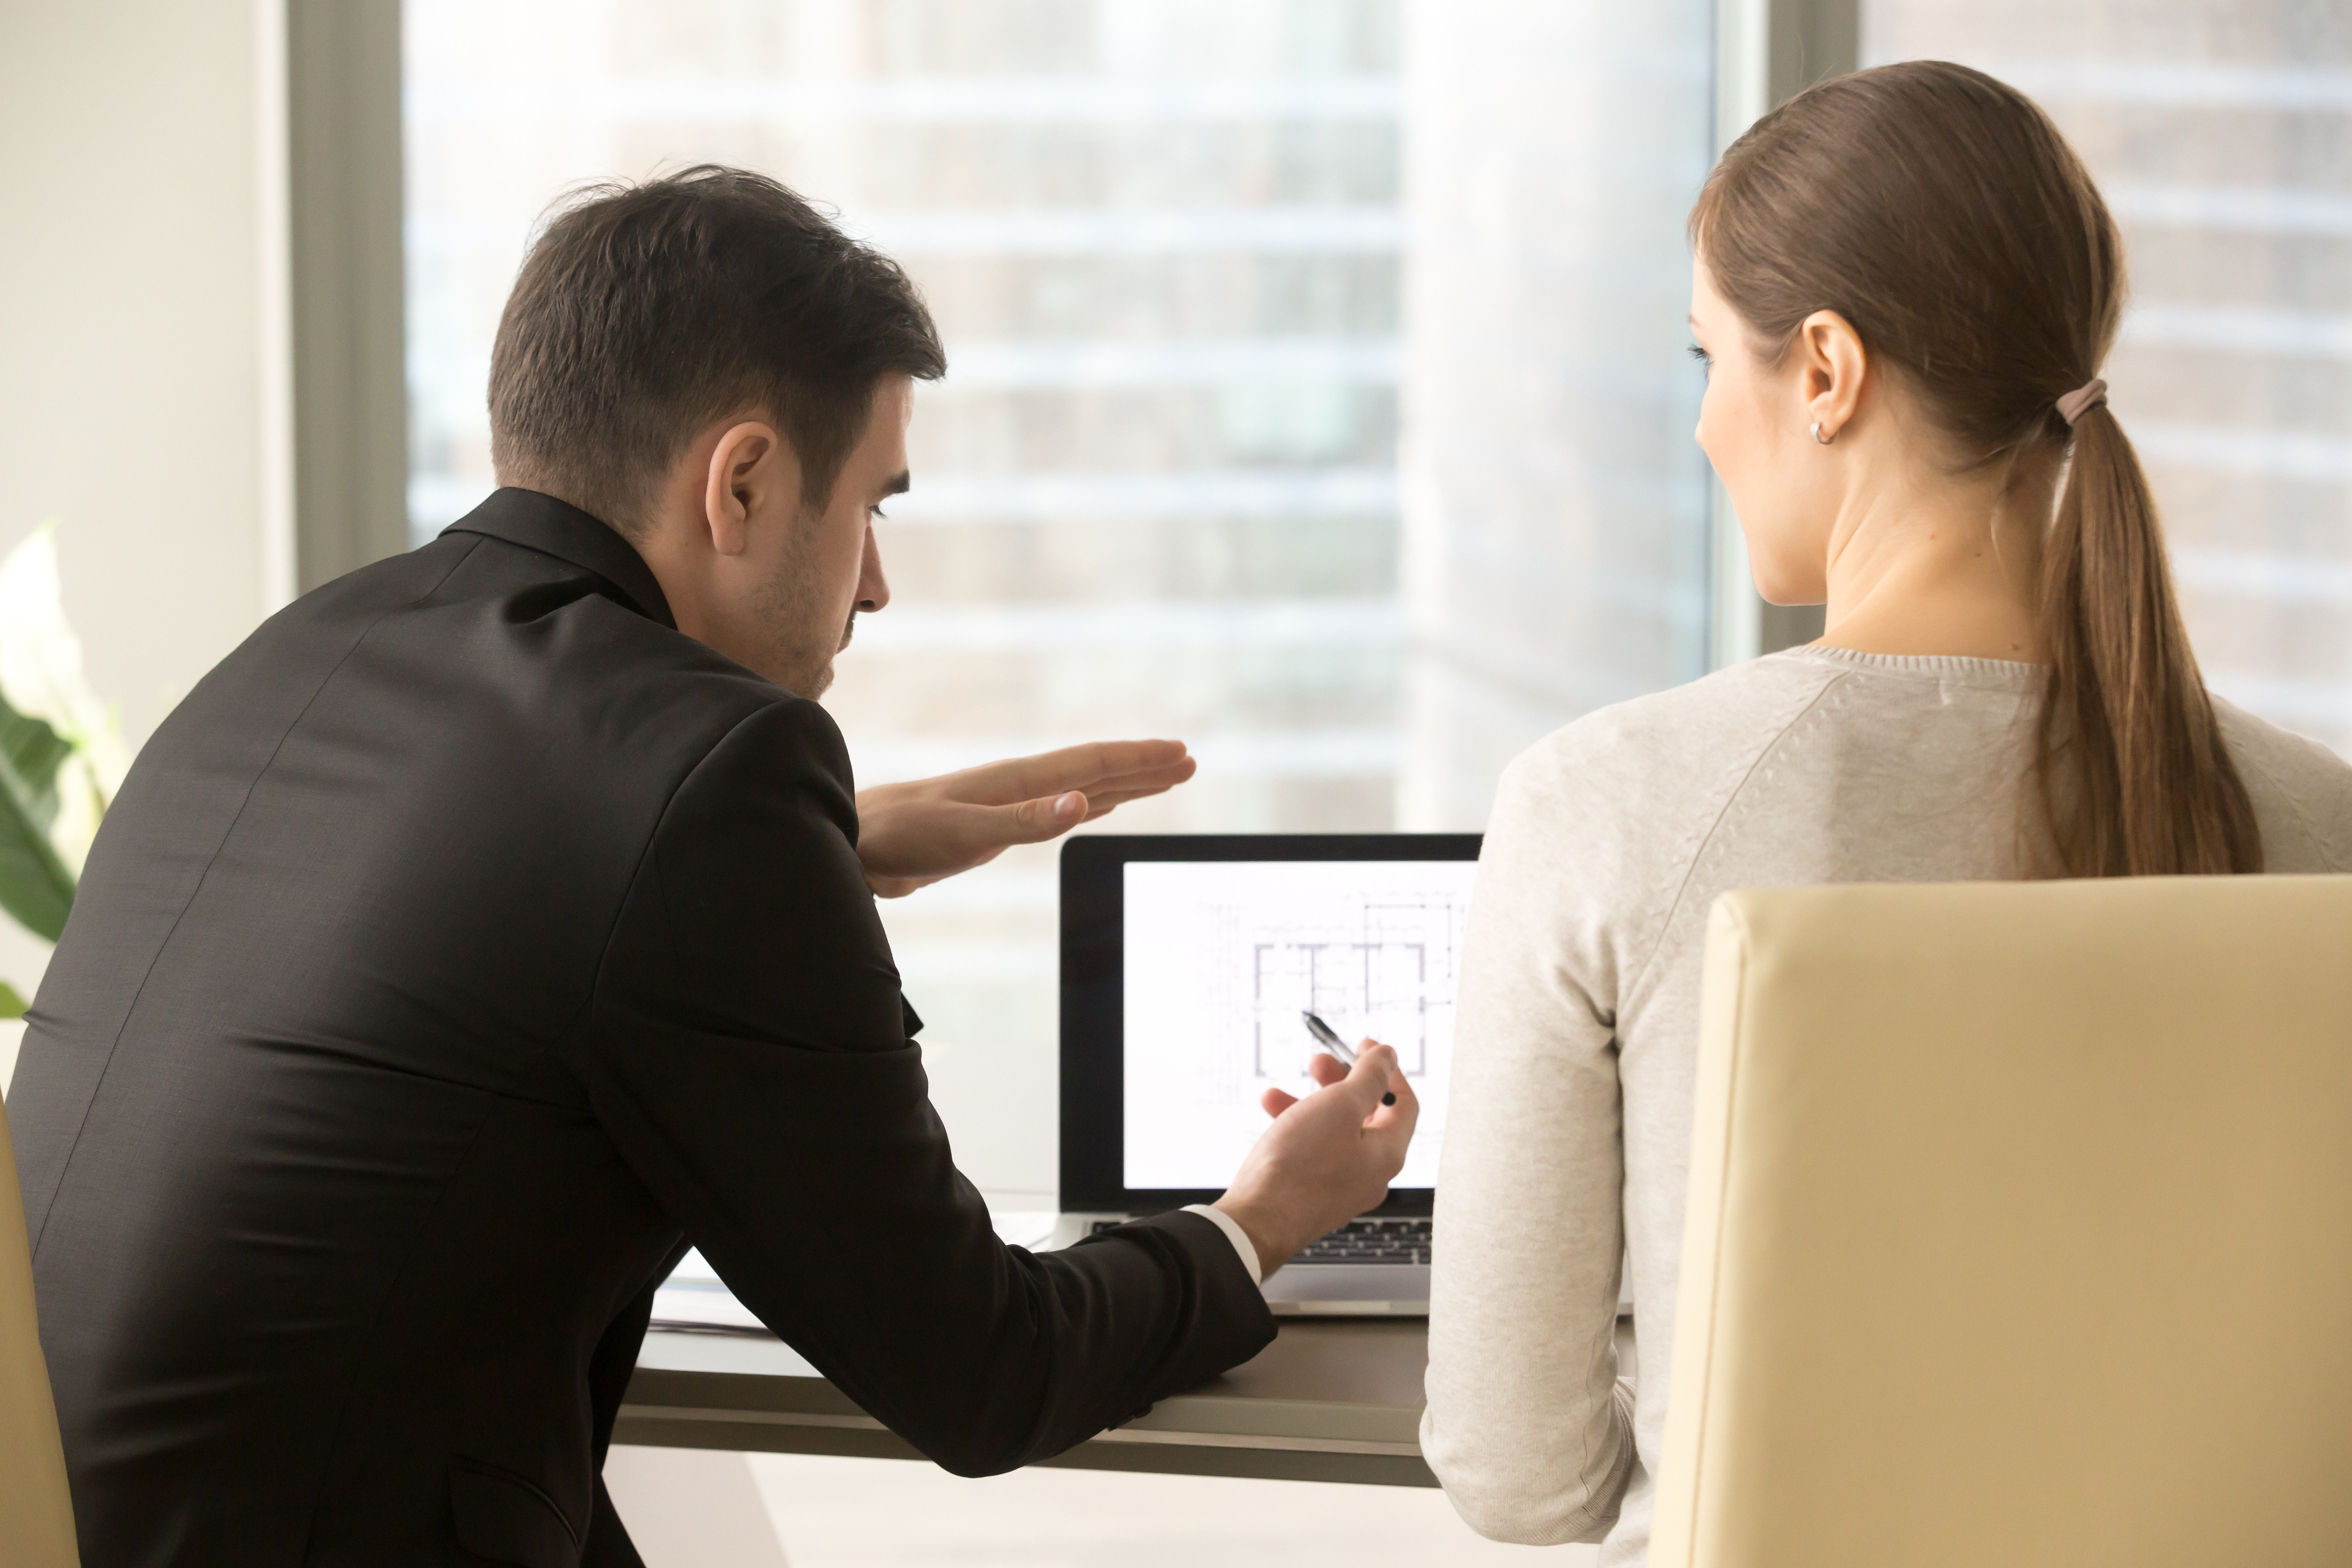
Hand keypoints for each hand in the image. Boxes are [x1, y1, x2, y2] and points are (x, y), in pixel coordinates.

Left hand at [853, 739, 1196, 897]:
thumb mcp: (965, 832)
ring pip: (1081, 787)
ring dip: (1123, 784)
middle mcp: (1019, 786)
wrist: (855, 843)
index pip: (1092, 764)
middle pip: (1095, 771)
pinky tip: (1100, 804)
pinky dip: (1090, 805)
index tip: (1181, 754)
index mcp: (1017, 782)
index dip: (1138, 760)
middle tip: (1189, 761)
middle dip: (1143, 766)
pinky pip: (1058, 810)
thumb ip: (1025, 821)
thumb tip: (1082, 802)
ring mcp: (1009, 804)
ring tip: (1162, 778)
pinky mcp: (996, 826)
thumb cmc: (902, 835)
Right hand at [1213, 1042, 1418, 1277]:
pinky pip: (1311, 1153)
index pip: (1403, 1104)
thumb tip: (1389, 1056)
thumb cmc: (1300, 1166)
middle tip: (1318, 1062)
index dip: (1387, 1070)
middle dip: (1341, 1082)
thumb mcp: (1339, 1106)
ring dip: (1310, 1103)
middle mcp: (1369, 1174)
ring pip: (1333, 1133)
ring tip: (1276, 1092)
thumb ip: (1368, 1077)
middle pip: (1366, 1116)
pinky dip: (1295, 1129)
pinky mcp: (1312, 1196)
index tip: (1365, 1047)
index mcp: (1387, 1153)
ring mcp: (1340, 1188)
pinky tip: (1270, 1117)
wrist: (1257, 1222)